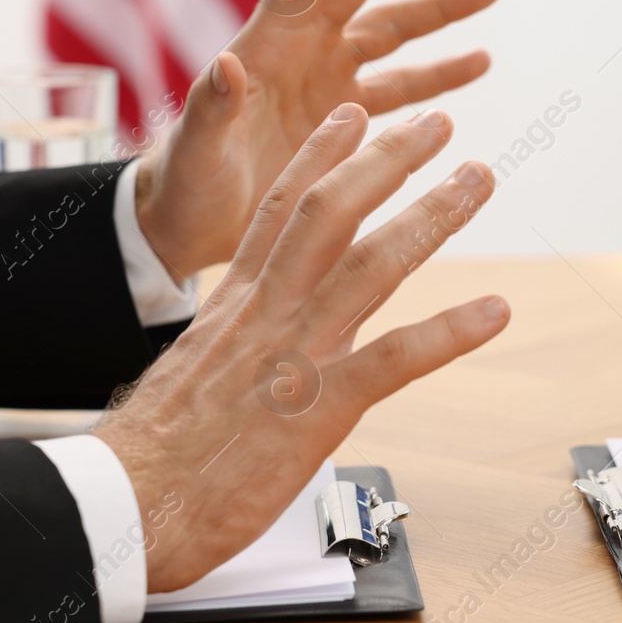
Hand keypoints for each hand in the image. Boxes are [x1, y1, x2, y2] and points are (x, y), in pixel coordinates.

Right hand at [95, 103, 507, 592]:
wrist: (128, 504)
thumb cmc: (153, 455)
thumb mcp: (189, 373)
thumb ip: (232, 347)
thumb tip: (253, 348)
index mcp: (232, 304)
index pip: (278, 209)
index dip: (320, 156)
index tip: (354, 118)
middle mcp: (266, 313)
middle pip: (331, 211)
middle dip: (386, 160)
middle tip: (434, 127)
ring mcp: (296, 354)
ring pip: (372, 263)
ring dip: (432, 216)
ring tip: (477, 181)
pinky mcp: (320, 408)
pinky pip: (396, 356)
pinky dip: (450, 331)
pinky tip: (494, 311)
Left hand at [136, 0, 498, 279]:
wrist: (190, 224)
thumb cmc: (183, 183)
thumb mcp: (195, 149)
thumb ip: (211, 108)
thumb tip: (224, 62)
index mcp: (267, 47)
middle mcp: (302, 53)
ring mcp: (327, 84)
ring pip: (394, 33)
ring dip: (441, 11)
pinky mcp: (345, 123)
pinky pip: (401, 91)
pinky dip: (439, 77)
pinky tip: (478, 62)